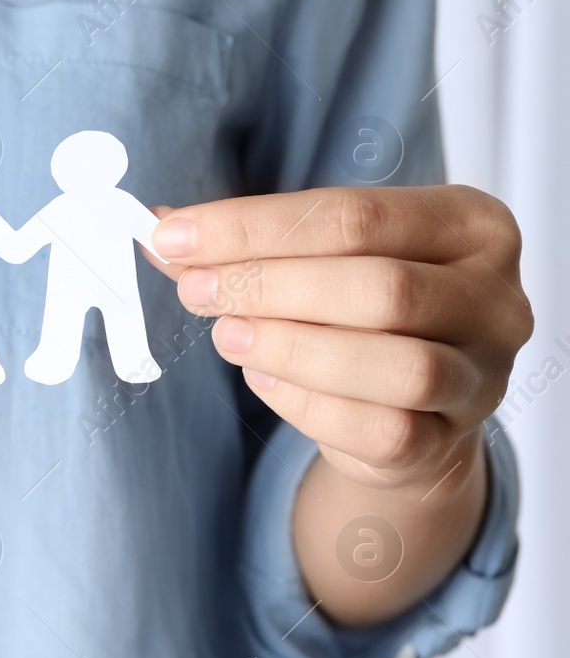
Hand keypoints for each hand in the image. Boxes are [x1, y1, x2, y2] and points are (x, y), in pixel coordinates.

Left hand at [148, 185, 531, 489]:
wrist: (407, 405)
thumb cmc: (358, 312)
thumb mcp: (316, 259)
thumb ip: (245, 244)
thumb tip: (161, 229)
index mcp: (469, 224)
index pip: (355, 214)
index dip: (255, 226)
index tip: (176, 234)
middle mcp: (494, 298)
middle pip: (380, 288)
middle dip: (270, 286)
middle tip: (197, 290)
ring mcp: (481, 375)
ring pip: (396, 366)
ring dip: (293, 348)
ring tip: (228, 335)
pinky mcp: (450, 442)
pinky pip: (381, 430)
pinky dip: (310, 405)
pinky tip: (265, 381)